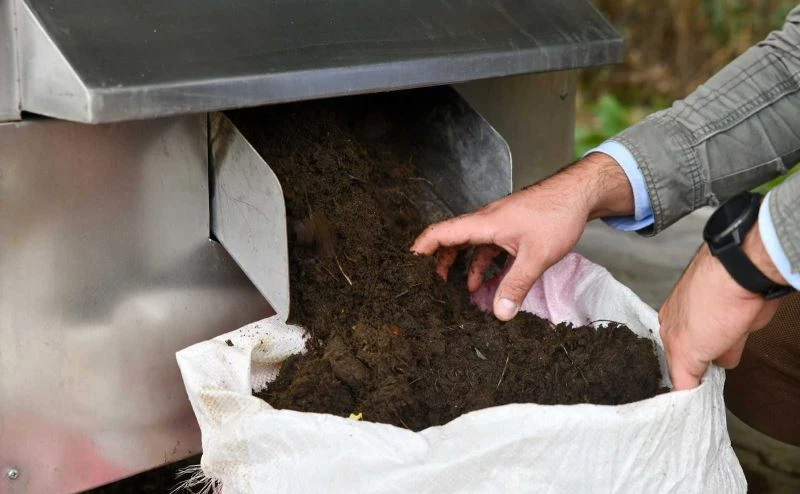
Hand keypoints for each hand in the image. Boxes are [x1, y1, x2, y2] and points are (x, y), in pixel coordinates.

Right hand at [411, 153, 634, 320]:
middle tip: (429, 286)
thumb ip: (515, 286)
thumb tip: (500, 314)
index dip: (420, 249)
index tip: (407, 267)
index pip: (440, 233)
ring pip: (468, 245)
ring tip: (456, 291)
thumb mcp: (535, 256)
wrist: (579, 193)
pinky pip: (486, 247)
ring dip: (459, 266)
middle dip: (436, 263)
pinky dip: (480, 264)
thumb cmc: (556, 215)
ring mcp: (497, 224)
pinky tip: (484, 282)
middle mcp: (484, 222)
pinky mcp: (509, 228)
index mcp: (482, 223)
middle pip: (450, 240)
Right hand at [659, 224, 783, 389]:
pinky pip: (730, 353)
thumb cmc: (707, 302)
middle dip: (695, 377)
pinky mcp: (737, 327)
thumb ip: (682, 378)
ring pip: (711, 358)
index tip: (684, 404)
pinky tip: (727, 366)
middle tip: (698, 398)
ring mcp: (713, 327)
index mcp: (667, 328)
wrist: (743, 279)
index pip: (670, 366)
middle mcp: (687, 327)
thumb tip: (685, 397)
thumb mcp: (685, 352)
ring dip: (714, 369)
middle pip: (690, 363)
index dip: (677, 384)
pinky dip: (729, 360)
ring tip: (712, 386)